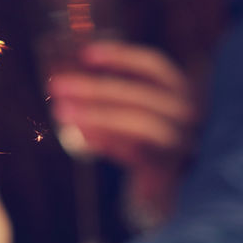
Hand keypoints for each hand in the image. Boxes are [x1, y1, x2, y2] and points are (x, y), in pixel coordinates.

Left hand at [48, 41, 195, 222]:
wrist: (168, 187)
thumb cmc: (144, 141)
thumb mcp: (131, 113)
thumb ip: (109, 97)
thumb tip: (64, 83)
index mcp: (178, 91)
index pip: (154, 65)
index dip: (121, 56)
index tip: (84, 55)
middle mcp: (186, 113)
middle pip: (140, 95)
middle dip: (95, 88)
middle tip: (57, 86)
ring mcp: (180, 141)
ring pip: (140, 123)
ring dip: (97, 115)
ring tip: (61, 112)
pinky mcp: (168, 168)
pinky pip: (135, 153)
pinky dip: (107, 142)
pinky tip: (82, 137)